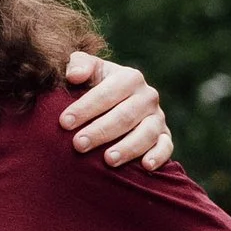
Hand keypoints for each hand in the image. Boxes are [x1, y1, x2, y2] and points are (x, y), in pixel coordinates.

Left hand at [60, 52, 172, 169]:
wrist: (118, 104)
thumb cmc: (95, 86)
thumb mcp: (88, 72)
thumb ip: (78, 64)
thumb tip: (74, 75)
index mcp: (129, 77)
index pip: (107, 92)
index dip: (85, 108)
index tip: (64, 122)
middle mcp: (147, 96)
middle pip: (124, 116)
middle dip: (100, 131)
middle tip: (78, 145)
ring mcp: (158, 118)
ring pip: (146, 133)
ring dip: (128, 147)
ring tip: (108, 160)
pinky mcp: (165, 137)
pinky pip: (166, 147)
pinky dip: (158, 156)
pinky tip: (145, 166)